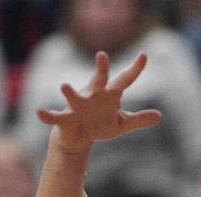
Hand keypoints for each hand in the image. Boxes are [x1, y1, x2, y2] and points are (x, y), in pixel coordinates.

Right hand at [38, 51, 161, 153]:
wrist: (78, 137)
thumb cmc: (100, 124)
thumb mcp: (121, 123)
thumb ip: (139, 119)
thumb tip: (160, 116)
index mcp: (109, 95)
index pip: (125, 80)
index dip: (135, 69)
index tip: (144, 55)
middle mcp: (93, 95)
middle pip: (99, 79)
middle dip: (101, 68)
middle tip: (102, 55)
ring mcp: (78, 106)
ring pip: (74, 96)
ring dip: (69, 92)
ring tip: (64, 85)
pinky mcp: (65, 118)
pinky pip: (55, 116)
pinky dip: (47, 115)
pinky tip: (40, 112)